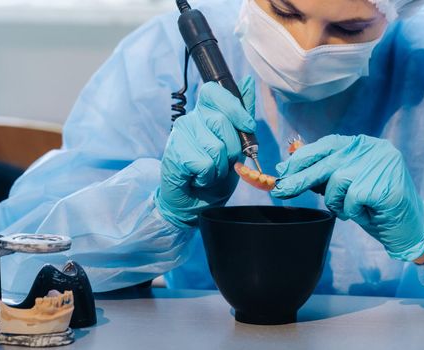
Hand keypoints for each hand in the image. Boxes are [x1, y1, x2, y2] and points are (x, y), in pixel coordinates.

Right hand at [155, 77, 255, 227]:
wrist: (194, 202)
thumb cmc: (214, 174)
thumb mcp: (236, 146)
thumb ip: (242, 116)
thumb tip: (249, 82)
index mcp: (205, 113)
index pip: (215, 91)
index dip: (234, 108)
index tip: (247, 128)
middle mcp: (190, 119)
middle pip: (221, 122)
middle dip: (232, 150)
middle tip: (222, 163)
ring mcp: (179, 135)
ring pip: (215, 147)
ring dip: (220, 168)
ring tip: (209, 173)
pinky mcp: (174, 154)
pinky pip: (204, 164)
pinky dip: (207, 177)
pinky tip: (198, 178)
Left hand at [271, 134, 423, 260]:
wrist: (409, 228)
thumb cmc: (373, 205)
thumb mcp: (346, 184)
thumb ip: (323, 172)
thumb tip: (286, 169)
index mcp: (363, 144)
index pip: (325, 145)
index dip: (301, 159)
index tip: (282, 171)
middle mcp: (372, 149)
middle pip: (324, 163)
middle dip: (299, 180)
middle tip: (280, 191)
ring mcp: (380, 165)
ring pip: (335, 183)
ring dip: (337, 202)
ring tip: (352, 208)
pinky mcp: (382, 185)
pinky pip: (349, 201)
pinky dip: (352, 212)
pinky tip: (366, 212)